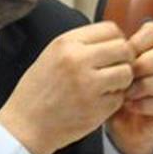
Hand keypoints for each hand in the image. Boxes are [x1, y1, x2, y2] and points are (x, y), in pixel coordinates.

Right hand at [0, 21, 135, 153]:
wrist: (25, 124)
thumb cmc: (37, 91)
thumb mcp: (51, 55)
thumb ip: (80, 44)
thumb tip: (113, 38)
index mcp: (66, 43)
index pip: (110, 29)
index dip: (116, 39)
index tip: (111, 50)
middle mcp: (78, 61)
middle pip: (123, 48)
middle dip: (123, 59)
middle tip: (113, 69)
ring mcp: (89, 85)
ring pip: (126, 73)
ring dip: (122, 80)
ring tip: (107, 86)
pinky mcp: (97, 108)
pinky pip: (120, 97)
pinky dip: (113, 100)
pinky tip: (98, 102)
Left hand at [106, 20, 152, 153]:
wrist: (119, 122)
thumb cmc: (115, 89)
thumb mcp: (112, 67)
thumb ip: (116, 53)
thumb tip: (112, 45)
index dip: (138, 42)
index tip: (121, 55)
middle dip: (145, 64)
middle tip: (125, 76)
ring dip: (145, 85)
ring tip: (125, 93)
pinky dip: (145, 104)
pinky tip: (130, 105)